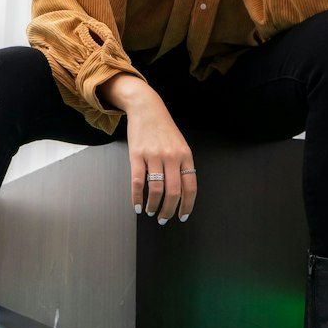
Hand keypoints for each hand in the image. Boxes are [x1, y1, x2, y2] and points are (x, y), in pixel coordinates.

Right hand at [99, 74, 196, 222]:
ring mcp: (154, 156)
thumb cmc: (163, 127)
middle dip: (169, 210)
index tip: (183, 216)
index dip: (187, 205)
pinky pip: (138, 182)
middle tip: (164, 219)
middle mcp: (171, 156)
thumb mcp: (179, 144)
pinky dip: (137, 197)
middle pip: (173, 192)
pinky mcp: (137, 155)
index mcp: (185, 155)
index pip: (190, 187)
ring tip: (150, 212)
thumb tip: (182, 192)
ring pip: (156, 189)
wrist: (146, 107)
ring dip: (153, 206)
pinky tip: (137, 205)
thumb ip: (182, 165)